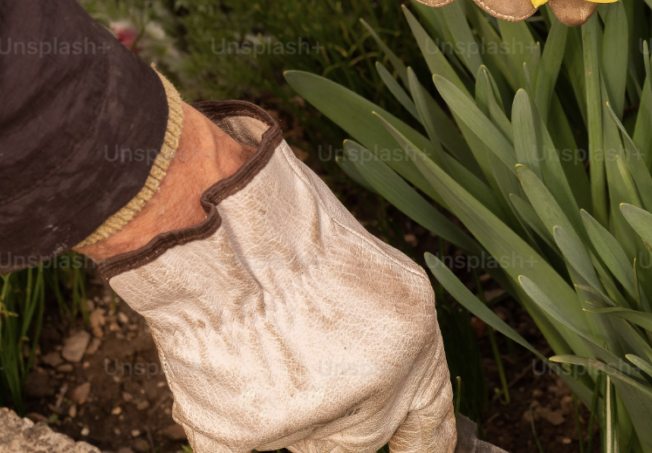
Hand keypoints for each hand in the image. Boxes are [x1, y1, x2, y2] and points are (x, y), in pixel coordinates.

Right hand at [85, 103, 453, 452]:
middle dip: (336, 407)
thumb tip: (361, 368)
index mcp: (412, 339)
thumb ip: (375, 330)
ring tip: (256, 332)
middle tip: (299, 348)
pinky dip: (231, 412)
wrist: (222, 225)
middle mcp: (372, 389)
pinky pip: (240, 446)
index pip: (430, 415)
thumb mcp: (365, 266)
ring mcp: (307, 418)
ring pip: (299, 436)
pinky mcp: (239, 432)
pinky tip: (224, 364)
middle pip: (360, 438)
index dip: (424, 442)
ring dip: (282, 399)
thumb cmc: (290, 221)